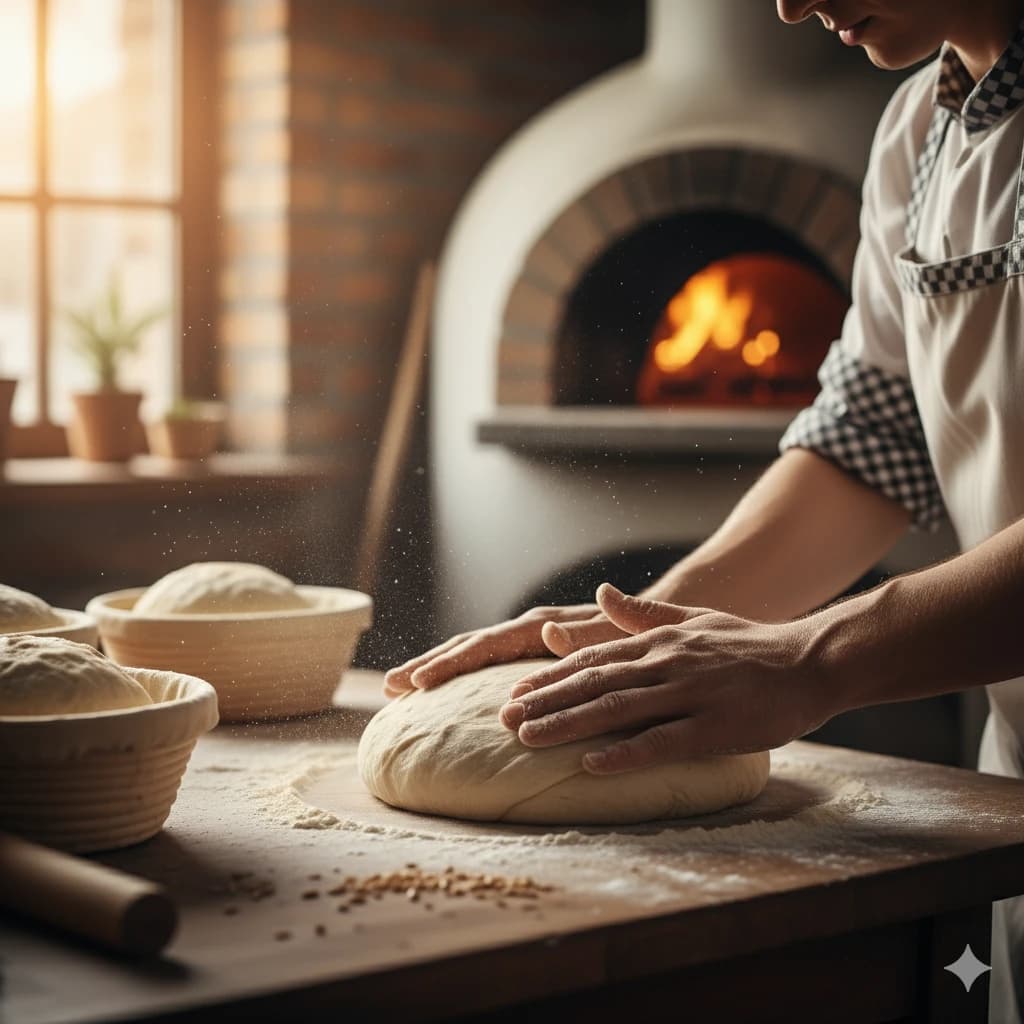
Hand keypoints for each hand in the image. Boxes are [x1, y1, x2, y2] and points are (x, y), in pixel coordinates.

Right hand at [382, 602, 629, 697]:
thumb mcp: (619, 635)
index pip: (487, 644)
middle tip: (390, 687)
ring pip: (473, 653)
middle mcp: (530, 629)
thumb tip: (546, 632)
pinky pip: (488, 663)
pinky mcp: (533, 653)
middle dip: (429, 664)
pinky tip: (441, 693)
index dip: (451, 664)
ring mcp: (529, 640)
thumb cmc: (640, 633)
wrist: (655, 619)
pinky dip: (460, 674)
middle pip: (469, 646)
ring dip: (437, 668)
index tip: (419, 683)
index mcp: (545, 625)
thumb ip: (587, 636)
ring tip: (399, 689)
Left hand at [498, 583, 835, 773]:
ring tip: (528, 739)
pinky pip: (662, 742)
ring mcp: (689, 694)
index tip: (515, 691)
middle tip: (503, 719)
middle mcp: (665, 663)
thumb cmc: (749, 644)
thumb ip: (644, 613)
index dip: (550, 676)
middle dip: (544, 701)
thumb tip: (601, 593)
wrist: (810, 660)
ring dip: (568, 725)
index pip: (592, 659)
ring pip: (617, 709)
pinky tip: (592, 765)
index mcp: (658, 641)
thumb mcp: (693, 618)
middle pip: (593, 683)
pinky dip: (625, 754)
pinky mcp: (715, 726)